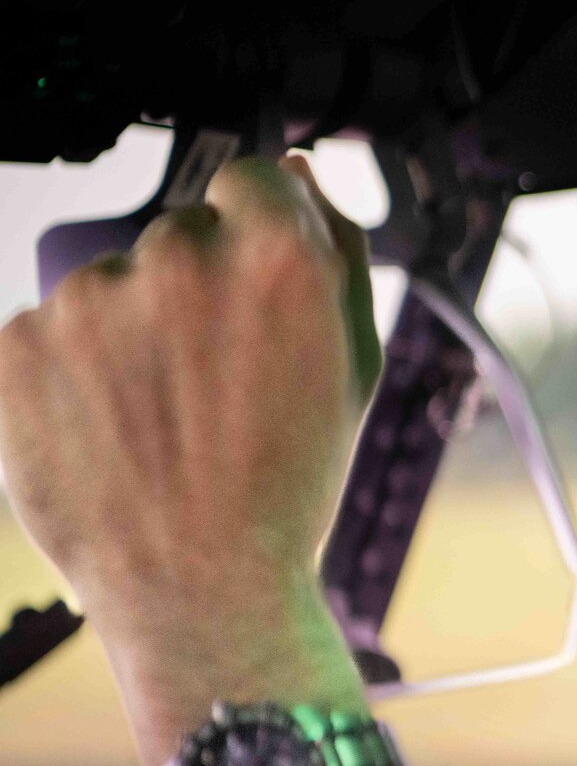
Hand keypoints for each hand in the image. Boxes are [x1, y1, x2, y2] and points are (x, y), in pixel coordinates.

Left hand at [0, 155, 382, 765]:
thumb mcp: (353, 367)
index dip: (258, 232)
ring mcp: (90, 301)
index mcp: (278, 257)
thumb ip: (339, 255)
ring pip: (110, 283)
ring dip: (130, 330)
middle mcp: (180, 261)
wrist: (201, 589)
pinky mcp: (19, 344)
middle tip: (214, 380)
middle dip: (195, 289)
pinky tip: (111, 431)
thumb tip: (298, 176)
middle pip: (180, 233)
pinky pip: (48, 330)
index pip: (251, 179)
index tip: (252, 286)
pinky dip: (71, 372)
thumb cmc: (288, 486)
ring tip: (160, 417)